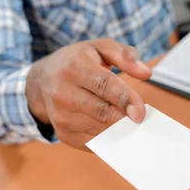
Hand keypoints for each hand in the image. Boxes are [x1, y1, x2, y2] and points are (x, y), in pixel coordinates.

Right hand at [26, 39, 151, 149]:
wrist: (43, 80)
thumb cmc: (79, 61)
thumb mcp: (100, 48)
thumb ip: (125, 55)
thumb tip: (146, 73)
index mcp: (75, 66)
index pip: (103, 85)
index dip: (124, 99)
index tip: (140, 112)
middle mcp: (63, 92)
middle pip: (101, 111)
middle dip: (124, 118)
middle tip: (141, 121)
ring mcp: (60, 115)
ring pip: (98, 129)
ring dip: (118, 130)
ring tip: (131, 123)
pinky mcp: (62, 133)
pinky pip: (92, 142)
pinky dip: (108, 139)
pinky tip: (117, 131)